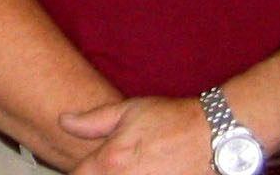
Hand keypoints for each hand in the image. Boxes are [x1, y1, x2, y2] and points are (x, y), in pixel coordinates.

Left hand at [62, 95, 211, 174]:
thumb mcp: (128, 111)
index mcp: (111, 161)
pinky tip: (148, 172)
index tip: (85, 168)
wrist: (216, 135)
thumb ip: (92, 121)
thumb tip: (63, 121)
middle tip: (112, 166)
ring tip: (130, 168)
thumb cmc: (173, 120)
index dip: (77, 172)